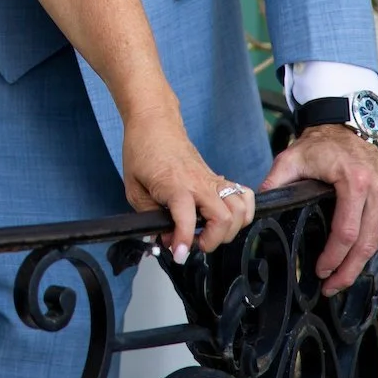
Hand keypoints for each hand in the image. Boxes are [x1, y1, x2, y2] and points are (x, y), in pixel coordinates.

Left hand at [122, 104, 255, 263]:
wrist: (154, 122)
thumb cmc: (142, 150)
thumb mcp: (134, 189)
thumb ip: (149, 217)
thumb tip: (163, 238)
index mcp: (175, 186)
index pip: (187, 220)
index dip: (184, 242)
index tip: (178, 254)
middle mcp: (200, 183)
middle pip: (224, 219)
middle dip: (212, 241)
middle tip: (194, 243)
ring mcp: (213, 180)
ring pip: (240, 209)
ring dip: (230, 229)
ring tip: (210, 233)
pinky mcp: (218, 178)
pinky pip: (243, 195)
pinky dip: (243, 211)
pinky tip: (228, 219)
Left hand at [260, 124, 377, 293]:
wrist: (344, 126)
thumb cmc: (317, 146)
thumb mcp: (290, 160)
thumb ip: (274, 184)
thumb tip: (257, 209)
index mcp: (355, 180)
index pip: (346, 233)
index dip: (334, 258)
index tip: (320, 273)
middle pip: (366, 243)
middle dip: (348, 271)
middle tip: (332, 287)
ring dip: (361, 261)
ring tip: (342, 275)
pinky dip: (373, 243)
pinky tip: (357, 253)